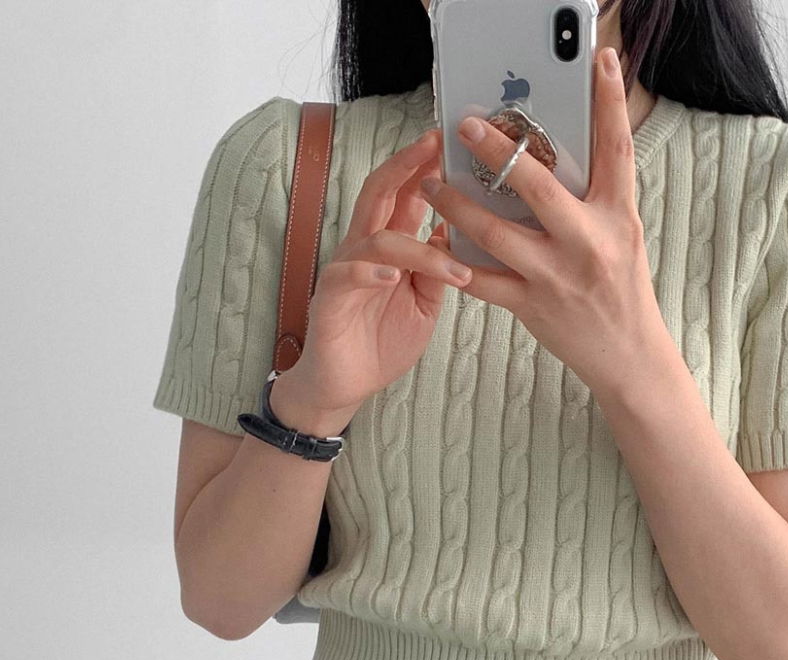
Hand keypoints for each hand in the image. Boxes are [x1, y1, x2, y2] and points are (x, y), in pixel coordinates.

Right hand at [289, 129, 473, 414]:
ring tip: (453, 268)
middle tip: (435, 146)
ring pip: (377, 238)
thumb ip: (436, 271)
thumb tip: (454, 233)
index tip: (449, 143)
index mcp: (387, 247)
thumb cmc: (382, 343)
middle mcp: (362, 249)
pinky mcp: (330, 299)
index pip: (403, 195)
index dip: (423, 167)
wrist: (345, 386)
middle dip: (407, 167)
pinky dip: (372, 273)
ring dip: (418, 250)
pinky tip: (392, 278)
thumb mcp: (424, 305)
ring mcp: (344, 271)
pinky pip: (349, 276)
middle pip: (379, 194)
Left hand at [418, 46, 664, 386]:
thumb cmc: (622, 288)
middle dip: (498, 151)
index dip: (609, 101)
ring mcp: (555, 276)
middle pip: (537, 186)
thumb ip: (596, 194)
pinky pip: (482, 280)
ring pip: (495, 233)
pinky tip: (434, 241)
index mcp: (616, 216)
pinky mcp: (531, 306)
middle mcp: (586, 243)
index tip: (598, 60)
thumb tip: (565, 148)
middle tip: (465, 126)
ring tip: (430, 184)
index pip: (616, 148)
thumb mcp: (622, 233)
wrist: (626, 353)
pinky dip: (454, 261)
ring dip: (456, 205)